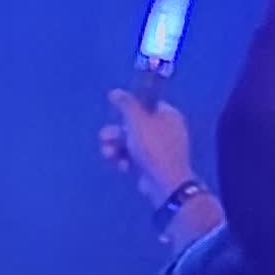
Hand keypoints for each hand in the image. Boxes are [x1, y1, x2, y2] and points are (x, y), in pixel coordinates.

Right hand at [100, 87, 192, 206]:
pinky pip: (134, 157)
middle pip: (134, 125)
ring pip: (131, 142)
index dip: (130, 108)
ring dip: (116, 148)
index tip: (116, 113)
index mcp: (169, 115)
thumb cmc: (153, 147)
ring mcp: (160, 149)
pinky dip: (125, 160)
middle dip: (116, 133)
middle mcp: (166, 129)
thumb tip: (115, 91)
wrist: (165, 182)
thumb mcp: (137, 121)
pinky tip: (122, 167)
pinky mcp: (152, 165)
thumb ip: (126, 104)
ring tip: (109, 155)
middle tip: (105, 138)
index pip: (147, 104)